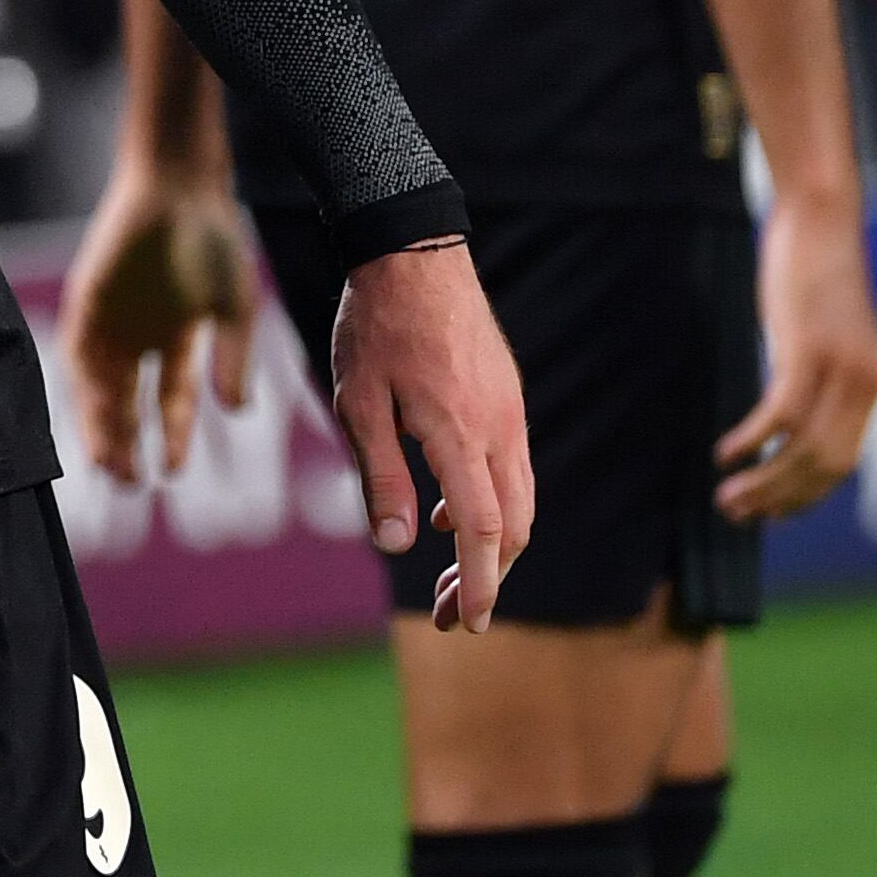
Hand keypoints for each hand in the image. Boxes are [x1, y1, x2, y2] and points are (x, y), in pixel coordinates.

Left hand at [60, 161, 260, 481]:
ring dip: (102, 426)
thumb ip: (232, 358)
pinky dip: (82, 388)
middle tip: (129, 484)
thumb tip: (236, 413)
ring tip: (110, 464)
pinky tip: (93, 416)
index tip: (172, 474)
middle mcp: (139, 338)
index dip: (170, 438)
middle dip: (128, 444)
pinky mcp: (85, 302)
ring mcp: (111, 321)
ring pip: (100, 388)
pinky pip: (79, 354)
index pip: (171, 402)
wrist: (178, 187)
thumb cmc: (213, 240)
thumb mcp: (233, 308)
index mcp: (177, 340)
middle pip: (128, 403)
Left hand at [325, 242, 535, 630]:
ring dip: (490, 546)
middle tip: (455, 617)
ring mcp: (509, 412)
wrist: (413, 253)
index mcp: (459, 433)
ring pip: (518, 499)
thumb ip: (380, 475)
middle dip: (487, 578)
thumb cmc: (376, 327)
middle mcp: (498, 428)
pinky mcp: (506, 399)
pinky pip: (509, 469)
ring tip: (450, 576)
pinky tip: (444, 515)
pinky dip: (488, 505)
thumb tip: (397, 546)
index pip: (485, 529)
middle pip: (513, 526)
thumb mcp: (359, 403)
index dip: (481, 583)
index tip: (471, 623)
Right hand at [717, 191, 876, 521]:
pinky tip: (726, 452)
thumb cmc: (817, 266)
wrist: (824, 216)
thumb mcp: (826, 326)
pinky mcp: (807, 351)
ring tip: (728, 499)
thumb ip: (817, 365)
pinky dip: (753, 441)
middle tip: (740, 516)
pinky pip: (780, 414)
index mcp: (870, 382)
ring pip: (804, 450)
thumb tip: (790, 398)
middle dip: (782, 500)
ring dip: (764, 482)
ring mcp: (838, 369)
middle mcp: (863, 384)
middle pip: (826, 466)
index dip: (809, 495)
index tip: (775, 513)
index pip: (844, 460)